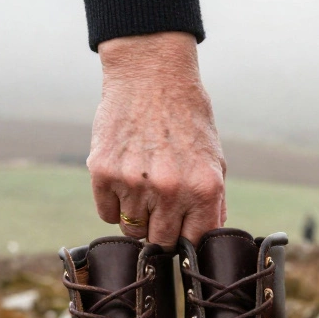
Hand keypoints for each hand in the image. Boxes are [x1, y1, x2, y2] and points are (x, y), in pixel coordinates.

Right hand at [88, 32, 225, 245]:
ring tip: (142, 186)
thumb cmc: (187, 117)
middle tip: (159, 206)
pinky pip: (107, 213)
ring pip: (132, 230)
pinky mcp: (104, 172)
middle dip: (160, 229)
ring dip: (136, 216)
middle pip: (160, 241)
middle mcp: (171, 190)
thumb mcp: (214, 159)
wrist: (151, 76)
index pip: (194, 241)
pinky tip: (124, 181)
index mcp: (204, 188)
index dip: (186, 236)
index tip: (181, 226)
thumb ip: (213, 202)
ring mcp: (135, 183)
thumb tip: (207, 237)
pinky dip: (114, 205)